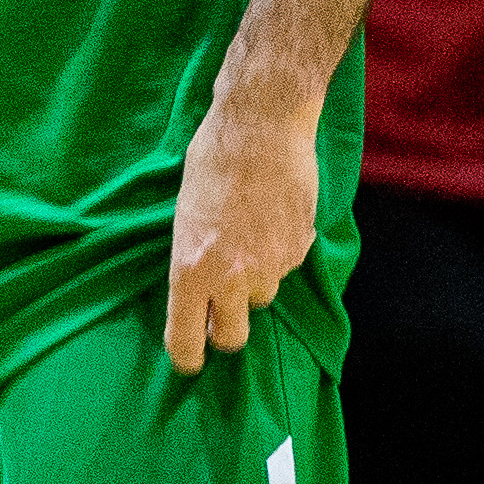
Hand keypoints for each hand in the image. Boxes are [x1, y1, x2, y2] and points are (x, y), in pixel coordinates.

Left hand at [166, 87, 320, 375]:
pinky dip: (278, 253)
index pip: (186, 341)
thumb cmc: (212, 161)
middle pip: (232, 337)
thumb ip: (191, 263)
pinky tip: (270, 219)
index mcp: (190, 270)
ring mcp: (271, 266)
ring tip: (247, 237)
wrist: (262, 125)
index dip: (187, 357)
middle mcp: (231, 277)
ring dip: (253, 282)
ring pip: (262, 298)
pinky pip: (286, 267)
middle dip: (225, 325)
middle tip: (220, 305)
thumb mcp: (184, 216)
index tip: (189, 358)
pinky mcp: (300, 248)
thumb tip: (198, 296)